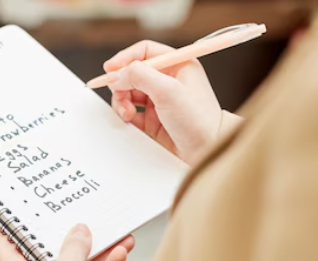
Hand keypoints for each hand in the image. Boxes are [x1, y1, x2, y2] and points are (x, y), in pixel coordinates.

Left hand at [0, 224, 134, 260]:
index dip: (8, 219)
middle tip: (76, 212)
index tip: (15, 201)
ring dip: (95, 252)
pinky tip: (121, 254)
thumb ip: (73, 248)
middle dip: (67, 234)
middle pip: (45, 251)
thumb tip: (79, 230)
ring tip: (117, 233)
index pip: (3, 239)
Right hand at [104, 40, 222, 164]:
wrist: (206, 151)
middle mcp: (168, 81)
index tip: (110, 69)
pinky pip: (130, 111)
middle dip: (122, 84)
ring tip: (127, 114)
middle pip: (132, 73)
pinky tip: (129, 121)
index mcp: (177, 65)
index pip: (145, 52)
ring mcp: (159, 100)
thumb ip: (140, 76)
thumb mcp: (168, 90)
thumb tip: (116, 74)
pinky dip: (124, 115)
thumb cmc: (197, 119)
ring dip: (122, 101)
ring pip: (128, 93)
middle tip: (120, 95)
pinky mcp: (152, 120)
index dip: (125, 58)